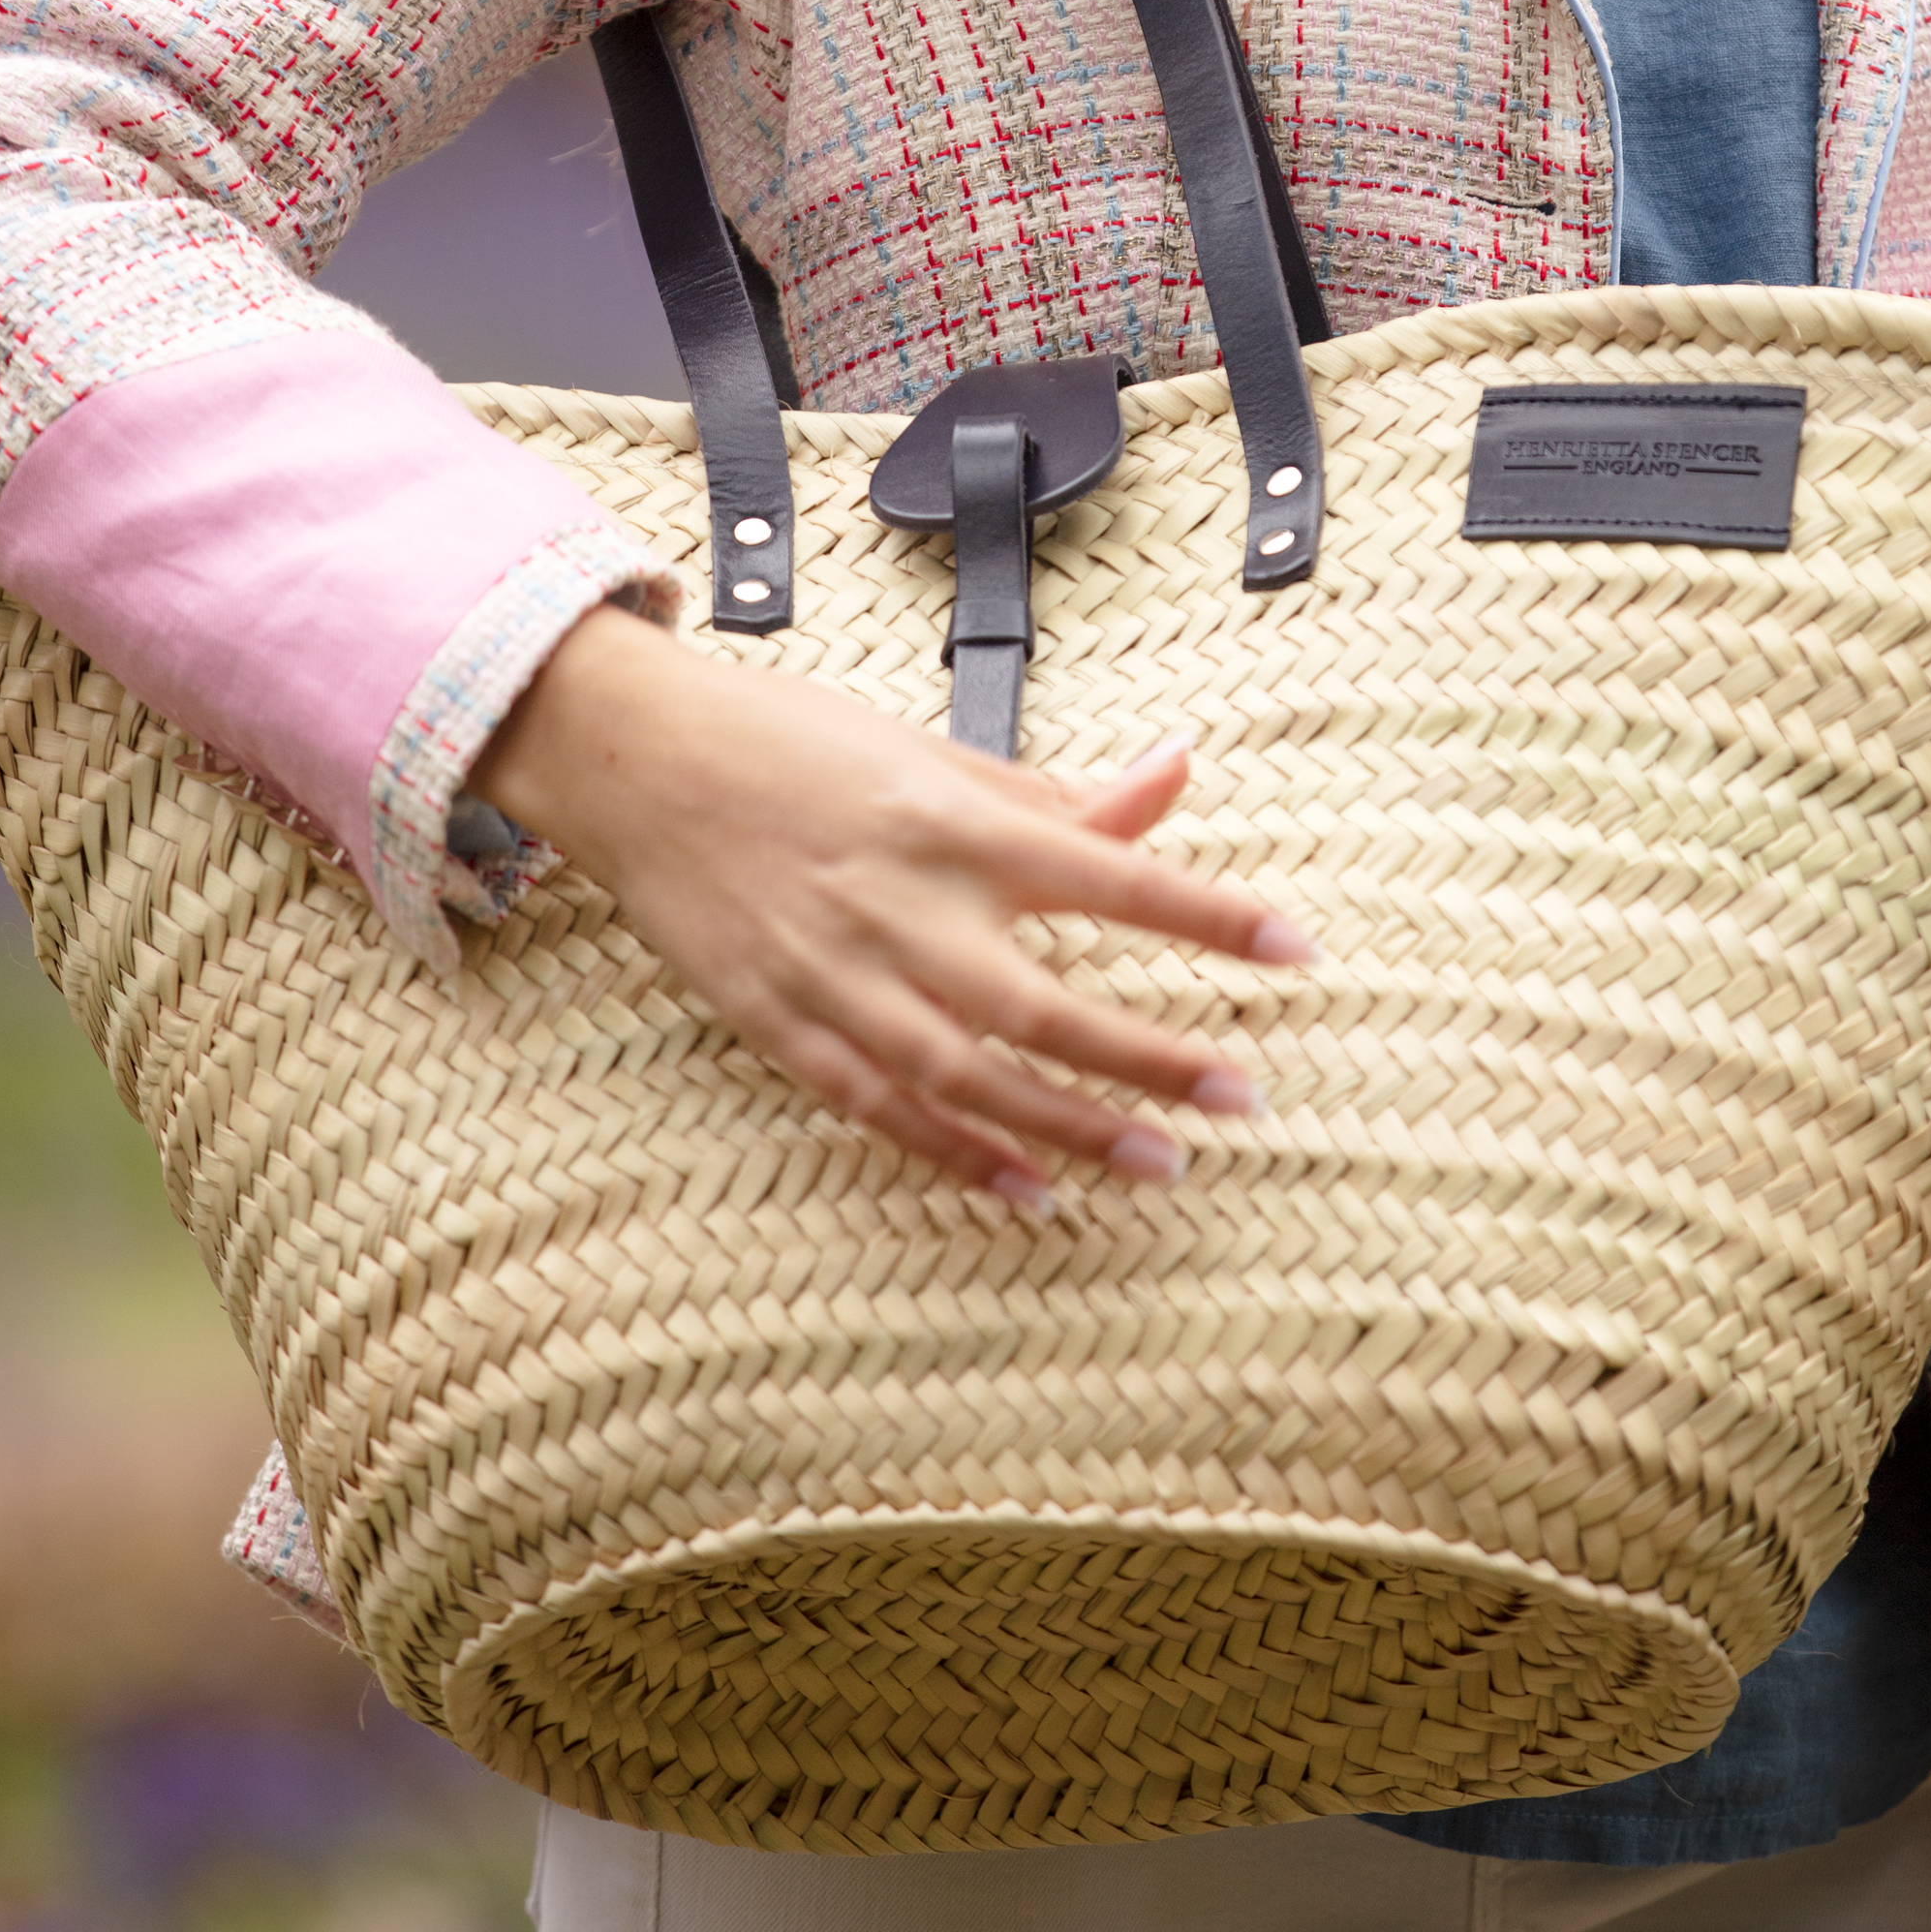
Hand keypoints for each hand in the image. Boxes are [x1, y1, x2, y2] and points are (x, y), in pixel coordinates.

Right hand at [474, 601, 1307, 1214]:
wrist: (635, 760)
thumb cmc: (790, 740)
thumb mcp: (930, 750)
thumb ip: (1055, 791)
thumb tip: (1176, 775)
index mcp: (947, 819)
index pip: (1109, 872)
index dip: (1208, 917)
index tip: (1295, 951)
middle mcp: (898, 903)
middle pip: (1046, 1002)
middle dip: (1152, 1059)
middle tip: (1243, 1099)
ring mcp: (834, 974)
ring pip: (970, 1075)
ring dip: (1069, 1127)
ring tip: (1160, 1164)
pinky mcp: (779, 1023)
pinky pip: (880, 1108)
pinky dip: (956, 1155)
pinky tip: (1028, 1191)